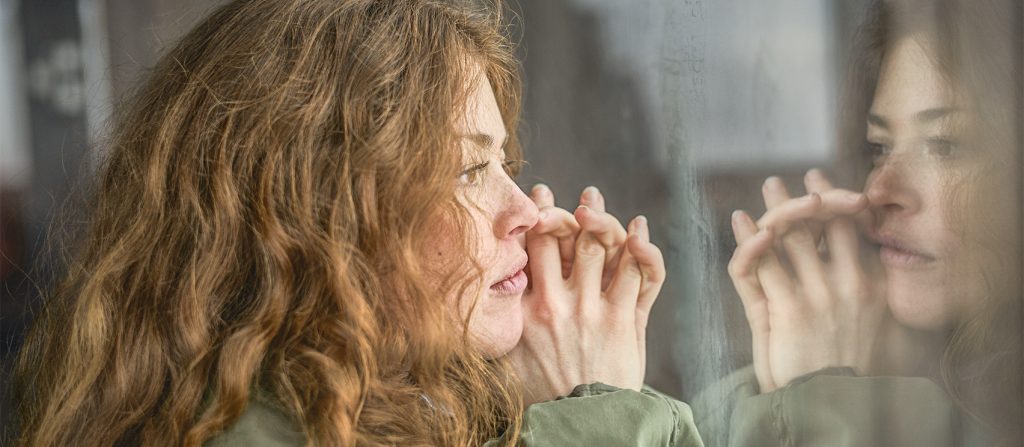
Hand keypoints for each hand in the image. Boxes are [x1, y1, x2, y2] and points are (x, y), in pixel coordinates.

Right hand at [510, 185, 664, 404]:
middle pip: (565, 236)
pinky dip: (642, 247)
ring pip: (602, 245)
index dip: (536, 216)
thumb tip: (476, 304)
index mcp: (525, 310)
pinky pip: (639, 272)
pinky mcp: (625, 320)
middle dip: (570, 208)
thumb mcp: (503, 361)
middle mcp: (558, 302)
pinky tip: (639, 230)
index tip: (540, 195)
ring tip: (598, 200)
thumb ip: (495, 327)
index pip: (529, 248)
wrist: (580, 425)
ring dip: (604, 217)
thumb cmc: (540, 396)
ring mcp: (594, 309)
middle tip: (580, 196)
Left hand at [728, 169, 884, 391]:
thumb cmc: (846, 366)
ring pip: (790, 237)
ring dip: (774, 208)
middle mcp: (850, 284)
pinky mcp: (788, 309)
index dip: (837, 202)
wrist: (834, 404)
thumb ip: (853, 284)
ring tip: (766, 189)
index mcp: (873, 286)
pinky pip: (760, 262)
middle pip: (823, 224)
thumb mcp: (864, 320)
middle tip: (782, 183)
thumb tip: (850, 251)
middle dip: (802, 198)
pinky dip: (748, 238)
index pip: (854, 229)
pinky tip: (741, 220)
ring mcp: (819, 295)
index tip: (821, 185)